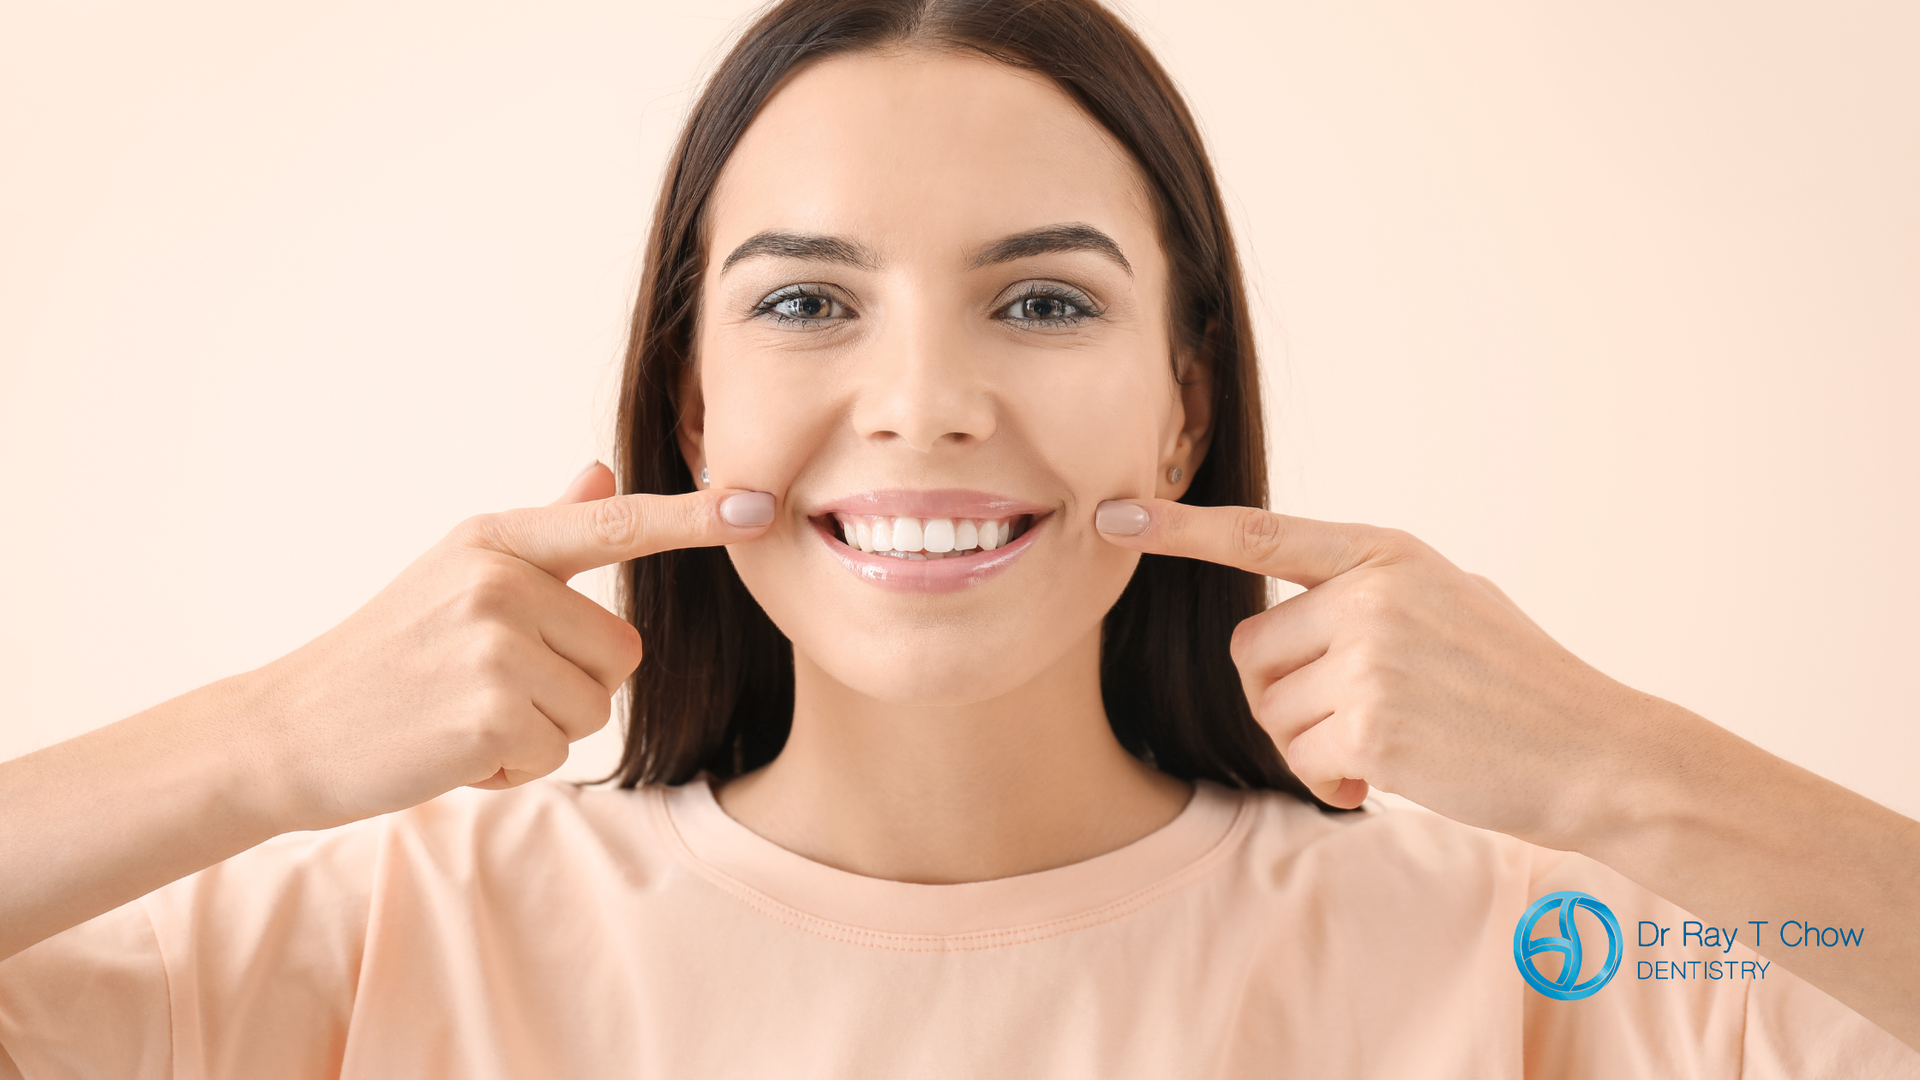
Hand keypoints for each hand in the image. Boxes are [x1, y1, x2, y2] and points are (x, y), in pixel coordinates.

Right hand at [236, 463, 774, 831]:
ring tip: (464, 715)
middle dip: (570, 686)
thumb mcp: (460, 575)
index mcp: (496, 541)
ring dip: (540, 731)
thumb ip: (544, 533)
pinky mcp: (487, 713)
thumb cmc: (388, 654)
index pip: (614, 525)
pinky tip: (454, 749)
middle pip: (620, 651)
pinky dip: (511, 767)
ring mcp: (492, 646)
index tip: (761, 504)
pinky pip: (554, 753)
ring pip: (594, 708)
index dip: (694, 518)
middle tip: (487, 686)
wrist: (288, 730)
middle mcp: (499, 581)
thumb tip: (600, 475)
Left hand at [1095, 498, 1668, 849]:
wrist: (1595, 753)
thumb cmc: (1516, 686)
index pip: (1262, 533)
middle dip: (1287, 696)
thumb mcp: (1448, 601)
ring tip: (1390, 744)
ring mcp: (1373, 655)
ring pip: (1270, 711)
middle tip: (1359, 716)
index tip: (1112, 516)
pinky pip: (1304, 760)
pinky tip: (1390, 778)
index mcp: (1386, 554)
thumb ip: (1365, 592)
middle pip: (1252, 650)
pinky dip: (1334, 783)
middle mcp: (1372, 594)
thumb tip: (1283, 612)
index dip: (1178, 528)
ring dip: (1312, 745)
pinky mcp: (1374, 723)